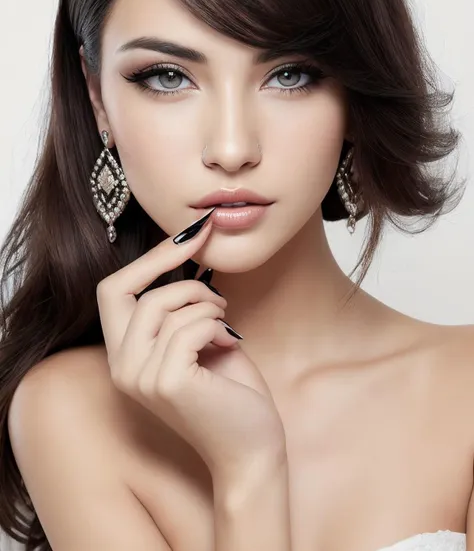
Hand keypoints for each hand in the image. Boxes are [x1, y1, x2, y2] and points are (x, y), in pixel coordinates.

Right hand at [96, 211, 285, 481]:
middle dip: (171, 269)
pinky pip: (188, 327)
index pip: (113, 290)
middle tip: (212, 278)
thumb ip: (179, 306)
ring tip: (224, 322)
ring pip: (163, 306)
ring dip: (204, 303)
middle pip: (127, 290)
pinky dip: (215, 325)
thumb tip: (185, 247)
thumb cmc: (230, 392)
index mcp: (124, 356)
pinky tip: (229, 343)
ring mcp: (139, 378)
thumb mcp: (197, 337)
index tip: (189, 234)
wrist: (252, 447)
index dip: (149, 257)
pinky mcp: (166, 383)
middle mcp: (121, 368)